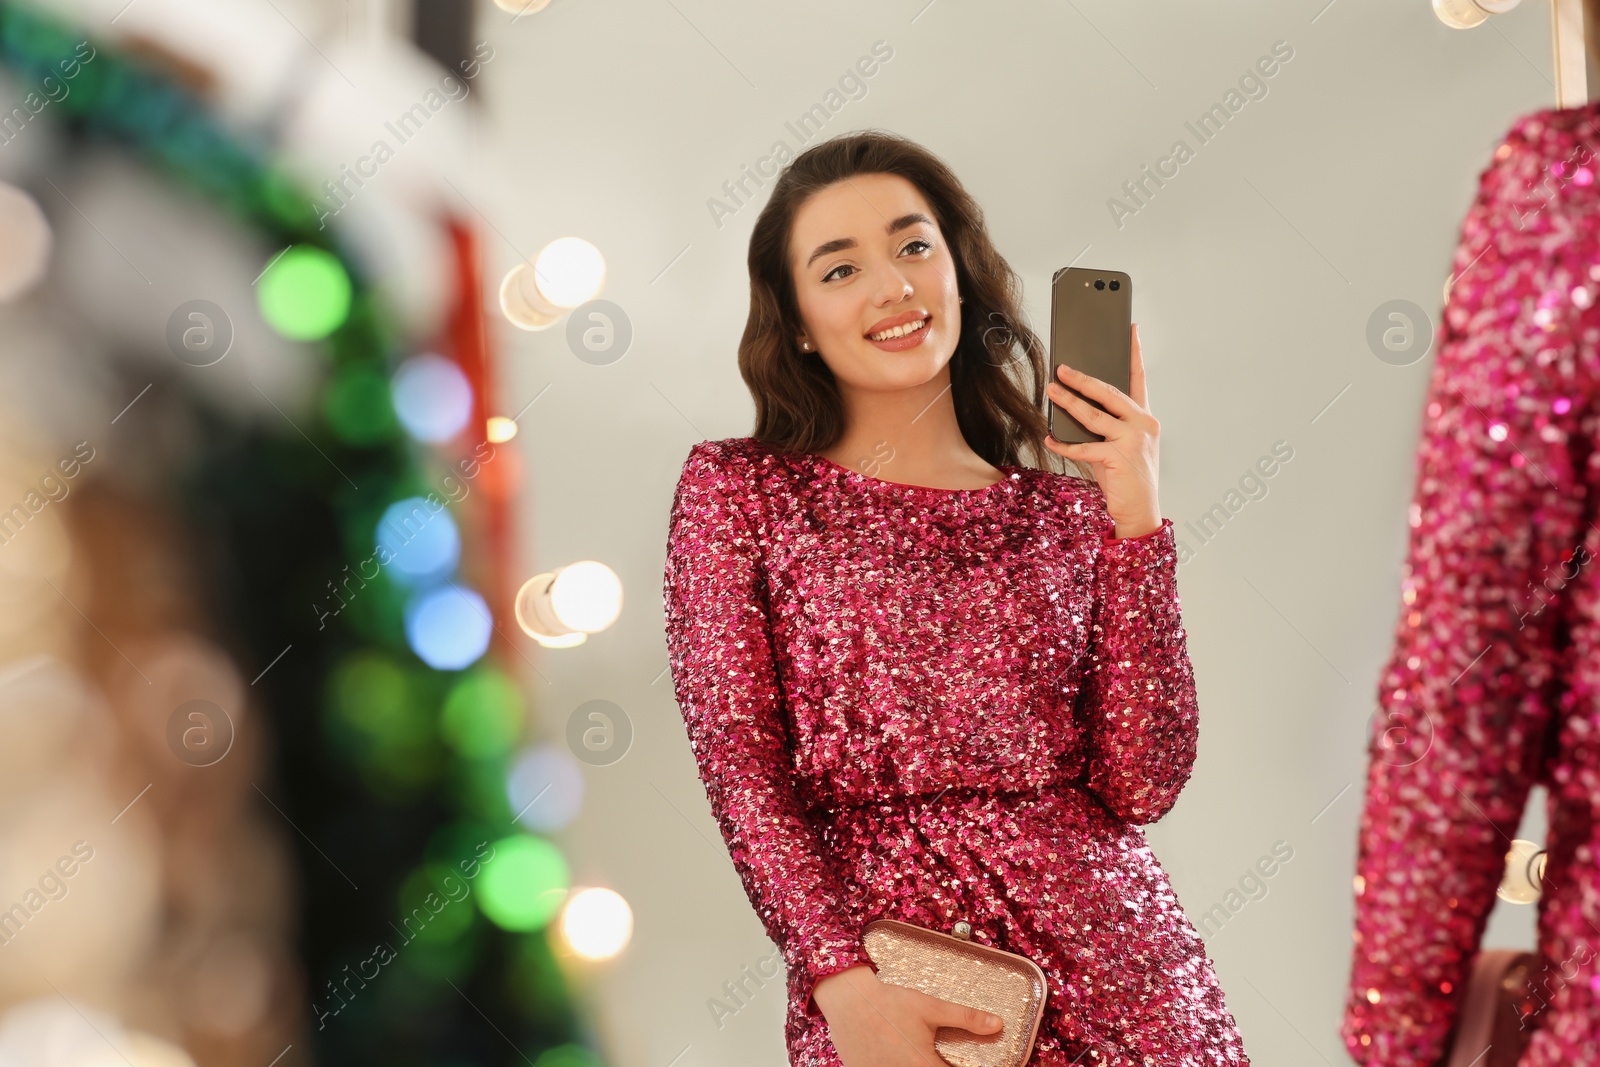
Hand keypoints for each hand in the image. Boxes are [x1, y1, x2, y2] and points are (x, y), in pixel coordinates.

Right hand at [814, 965, 1003, 1066]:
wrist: (848, 1000)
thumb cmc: (889, 1003)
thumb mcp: (930, 1007)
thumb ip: (966, 1019)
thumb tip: (997, 1024)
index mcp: (923, 1066)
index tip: (958, 1060)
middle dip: (937, 1064)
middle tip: (931, 1051)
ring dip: (917, 1064)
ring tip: (914, 1052)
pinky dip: (897, 1064)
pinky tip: (897, 1054)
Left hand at [1045, 322, 1160, 537]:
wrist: (1140, 511)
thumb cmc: (1126, 478)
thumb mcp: (1118, 446)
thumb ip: (1104, 427)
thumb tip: (1072, 408)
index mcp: (1145, 419)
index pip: (1139, 379)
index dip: (1134, 353)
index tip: (1131, 329)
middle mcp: (1143, 425)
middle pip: (1109, 393)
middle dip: (1083, 378)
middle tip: (1062, 368)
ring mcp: (1133, 441)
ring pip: (1094, 415)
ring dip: (1069, 403)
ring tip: (1051, 391)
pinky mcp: (1119, 458)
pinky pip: (1084, 447)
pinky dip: (1065, 444)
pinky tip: (1050, 438)